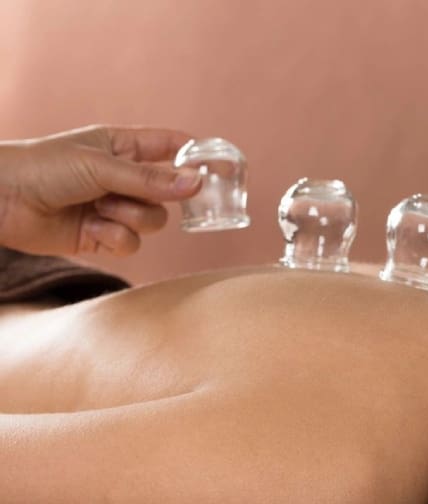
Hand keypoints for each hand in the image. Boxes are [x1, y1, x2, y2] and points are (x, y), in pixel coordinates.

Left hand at [0, 125, 202, 255]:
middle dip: (154, 199)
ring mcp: (114, 208)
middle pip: (168, 194)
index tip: (217, 168)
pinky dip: (116, 239)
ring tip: (100, 210)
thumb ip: (151, 179)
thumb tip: (198, 183)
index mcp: (123, 148)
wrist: (0, 200)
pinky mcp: (102, 237)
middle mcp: (123, 178)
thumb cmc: (43, 168)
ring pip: (153, 222)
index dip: (195, 156)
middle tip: (134, 194)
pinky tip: (92, 229)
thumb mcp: (101, 166)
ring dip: (131, 218)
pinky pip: (132, 244)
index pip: (170, 146)